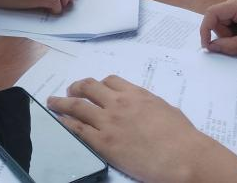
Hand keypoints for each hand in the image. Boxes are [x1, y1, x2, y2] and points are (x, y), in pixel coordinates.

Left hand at [47, 76, 213, 182]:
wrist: (184, 156)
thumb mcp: (165, 109)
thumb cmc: (182, 137)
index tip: (93, 88)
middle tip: (70, 91)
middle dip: (76, 87)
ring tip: (52, 102)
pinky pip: (78, 129)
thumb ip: (148, 105)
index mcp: (135, 94)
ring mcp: (109, 122)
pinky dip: (65, 123)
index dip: (98, 84)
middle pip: (89, 87)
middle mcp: (119, 103)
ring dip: (61, 102)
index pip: (109, 81)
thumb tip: (143, 108)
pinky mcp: (104, 143)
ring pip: (77, 105)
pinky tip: (59, 121)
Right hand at [199, 0, 236, 55]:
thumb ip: (231, 46)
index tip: (208, 47)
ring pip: (223, 20)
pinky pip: (230, 19)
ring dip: (231, 33)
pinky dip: (236, 30)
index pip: (212, 14)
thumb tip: (211, 47)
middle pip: (218, 18)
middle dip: (225, 34)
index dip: (206, 30)